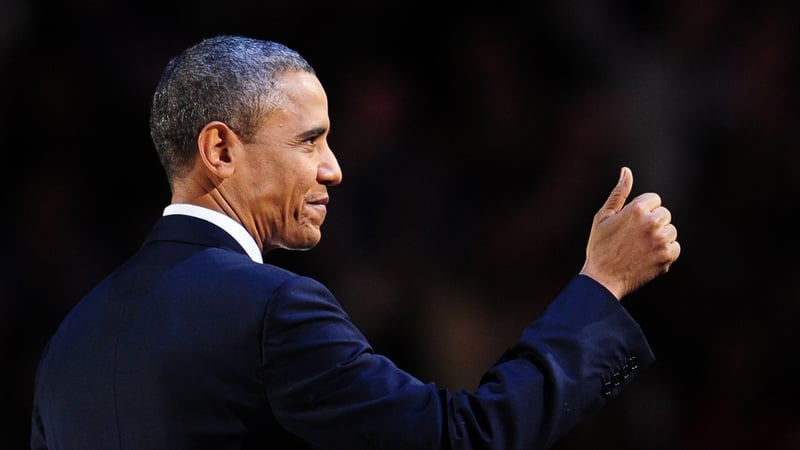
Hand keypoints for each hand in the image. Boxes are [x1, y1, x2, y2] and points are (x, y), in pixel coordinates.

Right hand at [579, 167, 679, 299]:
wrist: (602, 279)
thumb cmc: (599, 246)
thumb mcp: (603, 216)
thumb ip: (619, 193)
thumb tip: (626, 170)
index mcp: (637, 209)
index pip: (654, 200)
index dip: (641, 212)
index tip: (630, 225)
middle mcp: (652, 223)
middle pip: (664, 215)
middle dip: (652, 223)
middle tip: (633, 238)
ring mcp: (661, 240)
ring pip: (671, 231)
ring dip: (659, 238)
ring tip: (640, 248)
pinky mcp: (667, 257)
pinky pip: (675, 247)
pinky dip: (664, 252)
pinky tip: (647, 257)